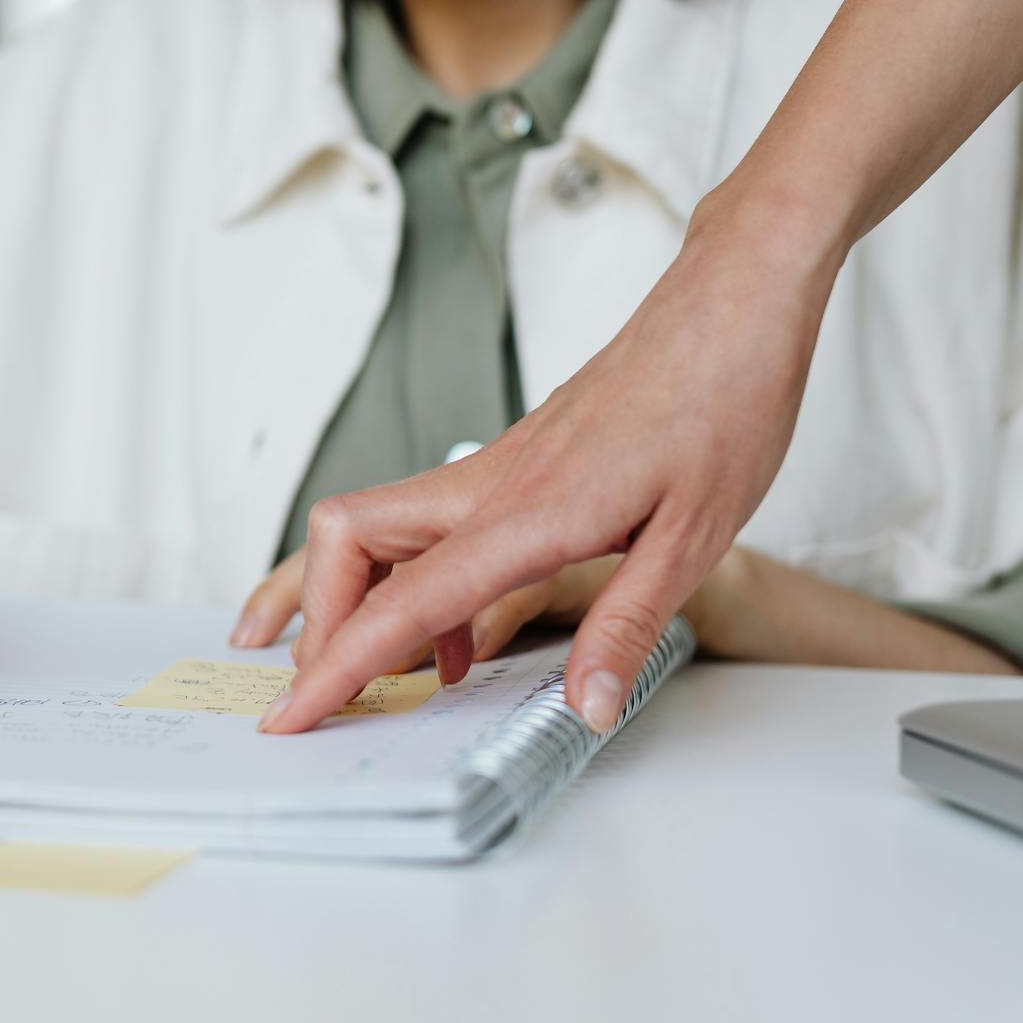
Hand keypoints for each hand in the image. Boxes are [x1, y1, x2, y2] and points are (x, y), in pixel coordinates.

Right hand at [261, 191, 838, 734]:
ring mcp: (490, 471)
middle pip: (343, 541)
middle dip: (318, 617)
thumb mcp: (693, 539)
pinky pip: (422, 526)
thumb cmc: (722, 404)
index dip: (339, 666)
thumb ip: (625, 629)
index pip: (401, 602)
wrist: (730, 308)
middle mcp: (487, 487)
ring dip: (356, 597)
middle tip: (334, 685)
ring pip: (372, 528)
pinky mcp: (509, 465)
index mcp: (525, 515)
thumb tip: (588, 707)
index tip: (292, 715)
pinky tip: (461, 632)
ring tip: (396, 672)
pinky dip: (410, 581)